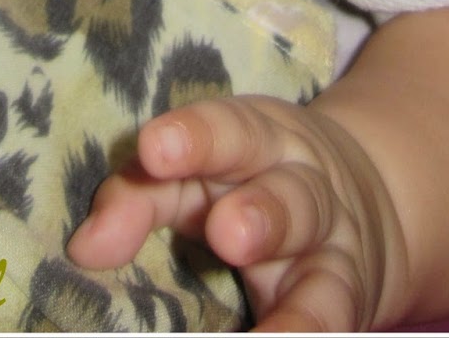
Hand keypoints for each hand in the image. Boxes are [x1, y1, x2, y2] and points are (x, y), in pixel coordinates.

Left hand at [67, 94, 403, 331]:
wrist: (364, 200)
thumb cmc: (246, 182)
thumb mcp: (198, 172)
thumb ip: (139, 197)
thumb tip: (84, 249)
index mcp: (258, 140)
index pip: (228, 131)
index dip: (194, 136)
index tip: (155, 148)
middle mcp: (303, 186)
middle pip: (286, 194)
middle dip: (261, 212)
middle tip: (227, 232)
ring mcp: (329, 244)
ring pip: (320, 269)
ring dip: (295, 297)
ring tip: (269, 335)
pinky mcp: (345, 295)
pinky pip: (331, 317)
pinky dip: (305, 334)